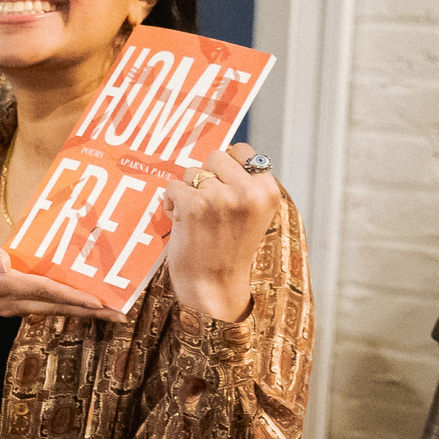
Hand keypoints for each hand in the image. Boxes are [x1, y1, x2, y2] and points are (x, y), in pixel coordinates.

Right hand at [0, 214, 127, 359]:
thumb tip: (4, 262)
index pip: (39, 288)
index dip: (68, 294)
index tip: (95, 300)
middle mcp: (13, 301)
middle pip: (57, 305)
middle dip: (89, 310)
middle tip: (121, 314)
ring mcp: (18, 307)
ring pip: (57, 310)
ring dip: (87, 313)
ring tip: (116, 314)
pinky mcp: (23, 307)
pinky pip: (52, 308)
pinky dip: (74, 308)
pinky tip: (94, 308)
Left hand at [162, 145, 276, 322]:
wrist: (214, 286)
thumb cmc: (228, 249)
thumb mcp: (252, 214)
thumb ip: (244, 186)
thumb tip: (219, 156)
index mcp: (267, 191)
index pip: (243, 152)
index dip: (225, 166)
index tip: (222, 185)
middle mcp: (247, 191)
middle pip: (214, 158)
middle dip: (205, 178)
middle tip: (207, 206)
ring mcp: (220, 197)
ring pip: (191, 172)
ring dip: (187, 192)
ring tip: (196, 218)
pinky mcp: (193, 204)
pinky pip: (172, 187)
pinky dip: (170, 203)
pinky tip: (181, 221)